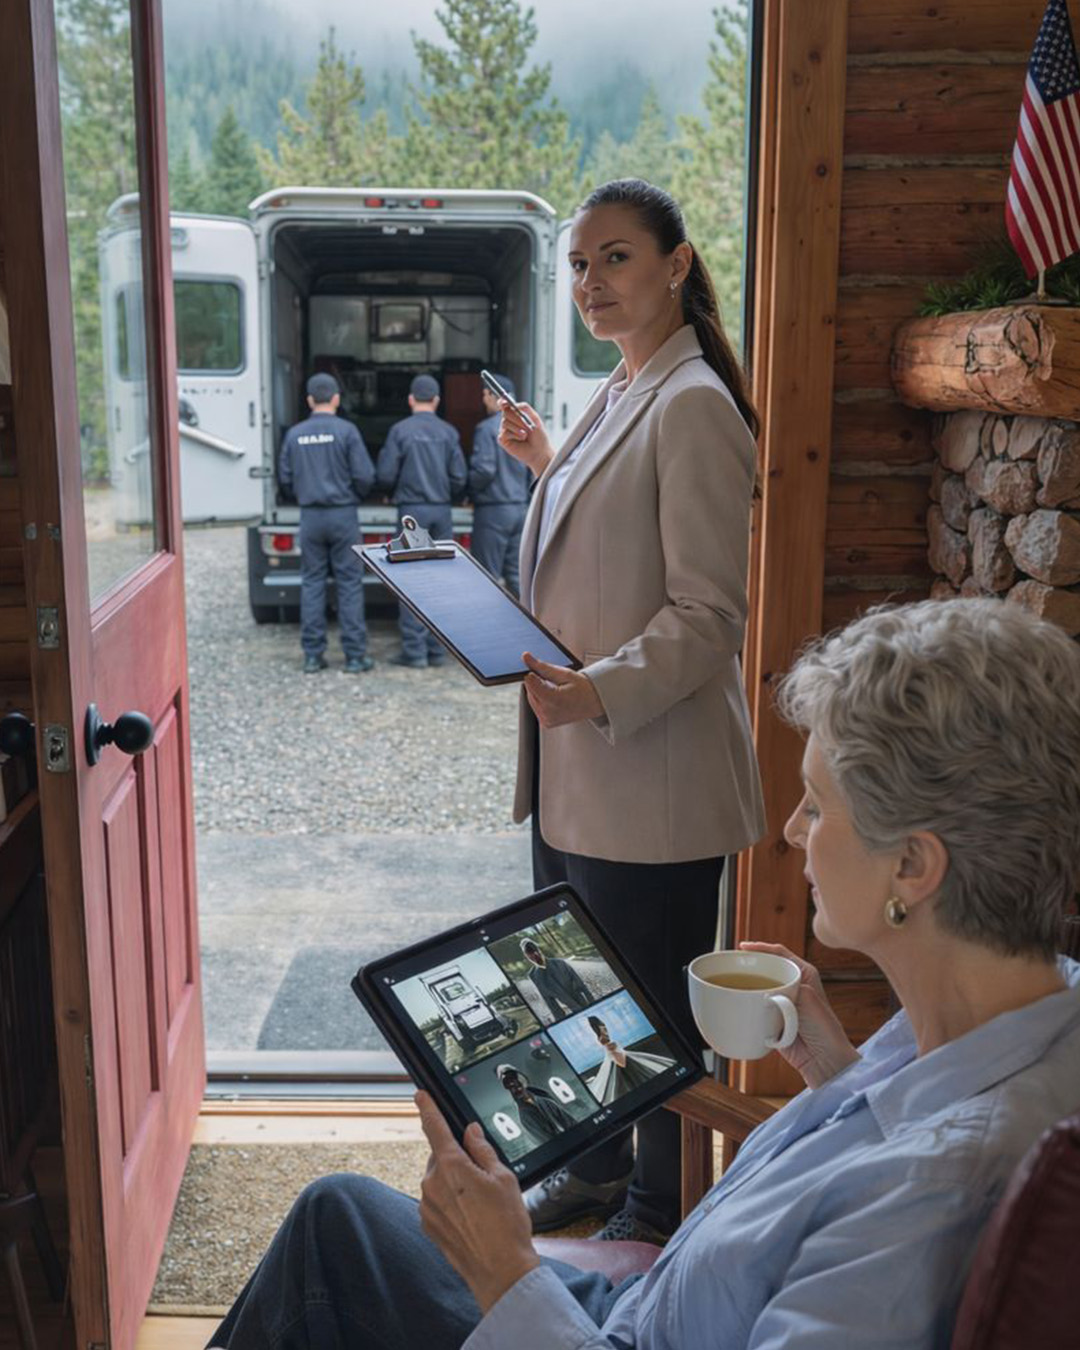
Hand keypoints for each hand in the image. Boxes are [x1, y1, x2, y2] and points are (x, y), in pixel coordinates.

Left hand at [416, 1091, 539, 1313]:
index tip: (420, 1094)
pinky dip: (450, 1202)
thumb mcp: (503, 1178)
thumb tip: (470, 1132)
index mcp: (451, 1167)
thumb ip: (483, 1150)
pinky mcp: (428, 1225)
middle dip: (457, 1158)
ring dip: (454, 1182)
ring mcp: (427, 1207)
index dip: (428, 1108)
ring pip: (438, 1179)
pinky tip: (471, 1217)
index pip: (435, 1128)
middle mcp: (432, 1185)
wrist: (500, 1271)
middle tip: (483, 1177)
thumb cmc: (506, 1226)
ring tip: (480, 1204)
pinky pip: (436, 1201)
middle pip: (440, 1156)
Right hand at [497, 400, 554, 477]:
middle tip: (527, 425)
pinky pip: (505, 433)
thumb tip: (513, 404)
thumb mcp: (535, 418)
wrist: (540, 451)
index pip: (505, 405)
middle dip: (518, 418)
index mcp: (515, 414)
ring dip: (518, 428)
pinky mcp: (502, 439)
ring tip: (526, 435)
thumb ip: (525, 408)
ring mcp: (504, 430)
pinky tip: (521, 439)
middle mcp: (508, 421)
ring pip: (505, 422)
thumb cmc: (538, 436)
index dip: (503, 403)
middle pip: (506, 412)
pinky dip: (516, 435)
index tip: (504, 402)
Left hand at [523, 653, 603, 727]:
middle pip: (529, 690)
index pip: (530, 683)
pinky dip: (541, 700)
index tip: (544, 673)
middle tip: (555, 683)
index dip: (535, 674)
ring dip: (538, 692)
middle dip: (537, 683)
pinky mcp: (546, 723)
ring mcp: (547, 720)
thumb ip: (542, 666)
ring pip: (531, 698)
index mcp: (553, 700)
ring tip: (556, 691)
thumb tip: (526, 657)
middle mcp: (548, 713)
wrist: (594, 702)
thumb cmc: (584, 688)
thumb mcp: (564, 674)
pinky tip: (554, 698)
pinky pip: (536, 706)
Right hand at [738, 942, 859, 1089]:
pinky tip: (738, 1006)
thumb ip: (787, 988)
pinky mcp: (773, 1019)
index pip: (779, 953)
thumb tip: (765, 992)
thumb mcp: (808, 999)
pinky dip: (747, 1007)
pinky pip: (756, 1009)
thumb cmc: (824, 1029)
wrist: (824, 1060)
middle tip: (732, 967)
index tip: (743, 947)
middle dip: (750, 967)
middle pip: (766, 969)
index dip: (760, 947)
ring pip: (759, 988)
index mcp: (804, 974)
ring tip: (732, 985)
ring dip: (748, 987)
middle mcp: (793, 986)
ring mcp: (782, 1003)